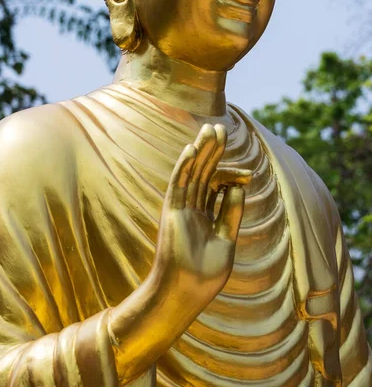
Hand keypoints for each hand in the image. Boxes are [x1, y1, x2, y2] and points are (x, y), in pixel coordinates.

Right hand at [152, 123, 251, 315]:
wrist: (186, 291)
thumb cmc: (205, 273)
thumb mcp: (227, 239)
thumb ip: (230, 212)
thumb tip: (238, 186)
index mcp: (204, 215)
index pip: (216, 185)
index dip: (230, 174)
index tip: (249, 173)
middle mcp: (191, 208)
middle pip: (203, 172)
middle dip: (212, 151)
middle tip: (220, 128)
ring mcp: (181, 208)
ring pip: (192, 172)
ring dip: (200, 151)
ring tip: (210, 129)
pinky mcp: (171, 210)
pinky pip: (178, 183)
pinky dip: (184, 165)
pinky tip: (192, 149)